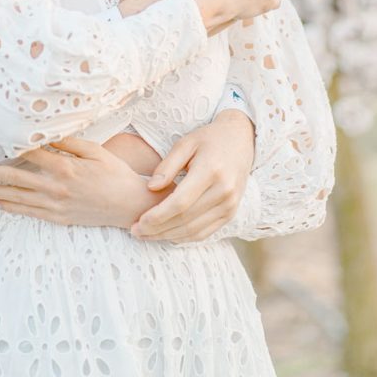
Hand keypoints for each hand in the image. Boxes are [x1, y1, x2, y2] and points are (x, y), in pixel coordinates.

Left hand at [0, 137, 164, 227]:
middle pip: (13, 177)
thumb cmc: (114, 174)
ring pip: (16, 197)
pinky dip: (11, 208)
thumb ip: (68, 142)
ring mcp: (55, 205)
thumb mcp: (95, 151)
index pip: (27, 152)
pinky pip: (29, 213)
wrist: (130, 206)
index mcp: (64, 166)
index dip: (4, 142)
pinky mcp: (58, 218)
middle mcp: (55, 187)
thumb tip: (44, 131)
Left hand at [131, 110, 254, 241]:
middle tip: (135, 232)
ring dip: (168, 236)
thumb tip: (150, 188)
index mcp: (211, 171)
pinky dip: (184, 237)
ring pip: (195, 230)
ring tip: (146, 235)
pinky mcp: (231, 213)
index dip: (158, 216)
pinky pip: (206, 232)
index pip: (180, 202)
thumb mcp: (185, 143)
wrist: (241, 140)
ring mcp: (230, 205)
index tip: (138, 222)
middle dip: (158, 229)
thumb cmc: (207, 139)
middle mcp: (224, 191)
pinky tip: (167, 235)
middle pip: (186, 219)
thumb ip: (167, 166)